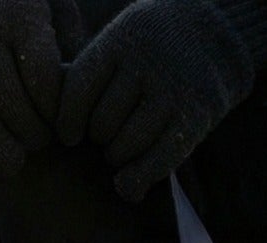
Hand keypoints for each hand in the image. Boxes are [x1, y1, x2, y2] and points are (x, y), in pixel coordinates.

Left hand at [56, 0, 266, 198]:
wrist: (218, 32)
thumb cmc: (153, 45)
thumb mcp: (120, 40)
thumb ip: (90, 71)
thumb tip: (47, 112)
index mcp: (119, 42)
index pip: (78, 90)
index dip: (68, 121)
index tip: (69, 136)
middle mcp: (146, 64)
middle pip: (102, 122)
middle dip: (98, 137)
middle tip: (105, 137)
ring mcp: (173, 90)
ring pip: (126, 144)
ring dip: (117, 156)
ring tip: (121, 150)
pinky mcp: (196, 115)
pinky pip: (160, 159)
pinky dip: (140, 178)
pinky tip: (129, 187)